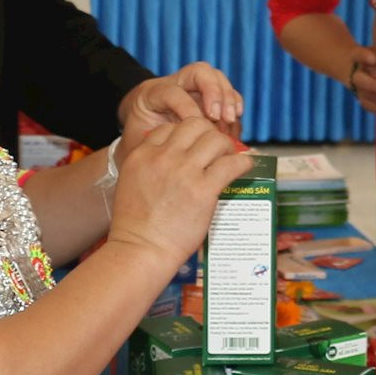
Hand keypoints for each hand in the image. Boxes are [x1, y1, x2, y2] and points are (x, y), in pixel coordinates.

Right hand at [104, 117, 256, 271]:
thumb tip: (172, 159)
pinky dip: (243, 163)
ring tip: (229, 159)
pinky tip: (244, 167)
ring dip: (227, 147)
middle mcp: (164, 157)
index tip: (195, 146)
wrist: (141, 249)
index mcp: (142, 154)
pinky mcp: (204, 190)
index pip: (170, 128)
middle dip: (208, 134)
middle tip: (216, 150)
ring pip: (216, 139)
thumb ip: (149, 166)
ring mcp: (185, 172)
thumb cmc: (134, 224)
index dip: (185, 135)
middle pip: (194, 125)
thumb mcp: (131, 183)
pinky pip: (232, 164)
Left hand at [120, 63, 244, 139]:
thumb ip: (153, 145)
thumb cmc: (138, 141)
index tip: (194, 126)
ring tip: (231, 120)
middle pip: (199, 71)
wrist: (139, 135)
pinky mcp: (208, 98)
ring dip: (228, 98)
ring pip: (217, 78)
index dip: (185, 106)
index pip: (172, 91)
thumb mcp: (137, 143)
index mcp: (151, 94)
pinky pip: (226, 94)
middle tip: (221, 116)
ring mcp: (194, 89)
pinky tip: (234, 126)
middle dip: (214, 92)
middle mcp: (175, 84)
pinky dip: (234, 106)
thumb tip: (177, 153)